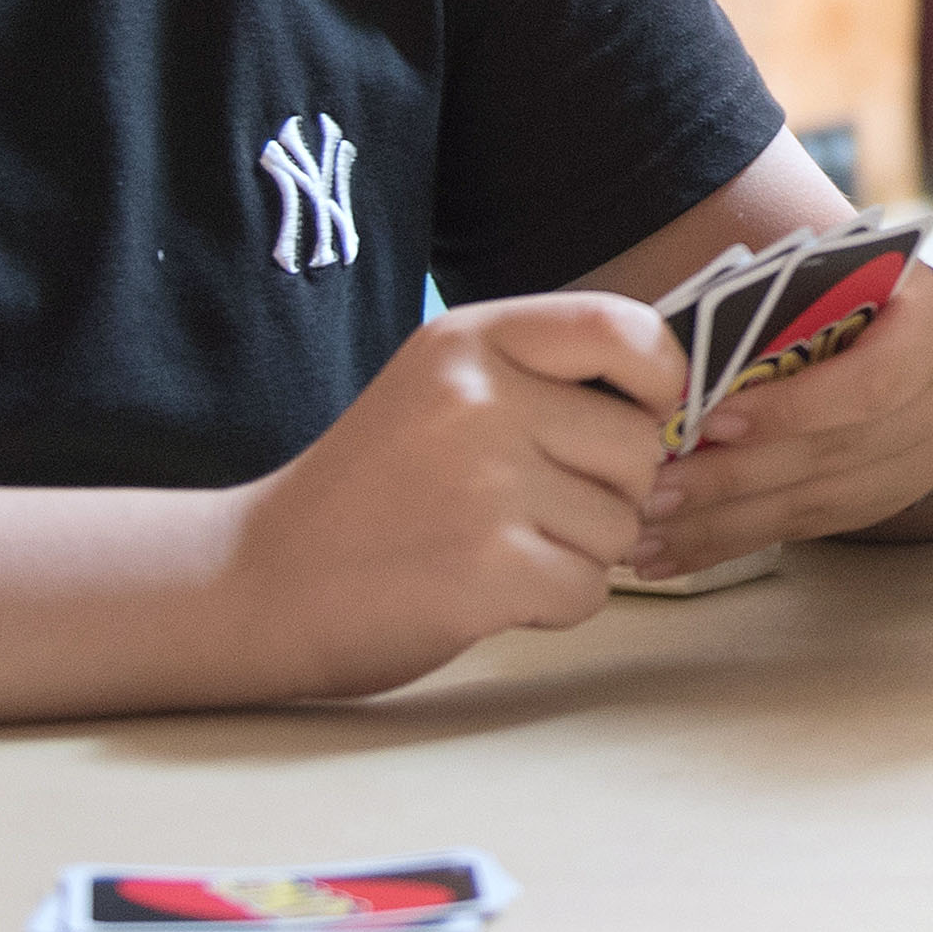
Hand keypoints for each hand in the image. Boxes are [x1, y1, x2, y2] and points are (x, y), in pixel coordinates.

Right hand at [217, 292, 681, 695]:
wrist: (255, 581)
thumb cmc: (369, 491)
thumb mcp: (443, 389)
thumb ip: (544, 379)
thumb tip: (677, 411)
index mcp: (471, 339)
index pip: (624, 327)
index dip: (661, 379)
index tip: (643, 417)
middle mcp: (481, 397)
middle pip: (640, 447)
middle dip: (610, 493)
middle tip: (531, 512)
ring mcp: (485, 482)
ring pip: (622, 525)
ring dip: (578, 553)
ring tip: (495, 548)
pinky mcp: (488, 568)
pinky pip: (590, 589)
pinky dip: (554, 604)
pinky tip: (488, 591)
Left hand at [635, 263, 932, 574]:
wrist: (927, 333)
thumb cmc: (860, 290)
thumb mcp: (837, 277)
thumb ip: (782, 308)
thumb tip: (681, 357)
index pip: (870, 383)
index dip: (792, 410)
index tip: (715, 422)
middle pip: (834, 455)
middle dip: (735, 479)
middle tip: (656, 493)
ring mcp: (926, 461)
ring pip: (818, 505)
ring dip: (724, 526)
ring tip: (648, 538)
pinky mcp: (892, 500)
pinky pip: (809, 529)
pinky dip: (736, 542)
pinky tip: (676, 554)